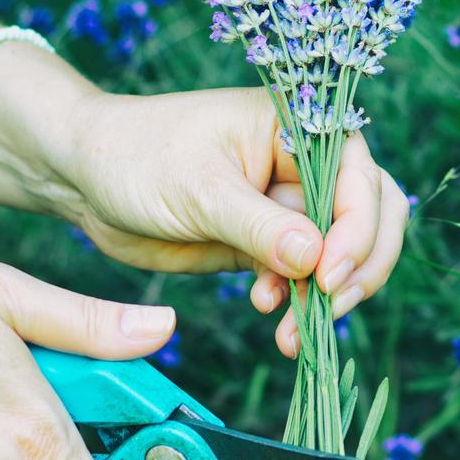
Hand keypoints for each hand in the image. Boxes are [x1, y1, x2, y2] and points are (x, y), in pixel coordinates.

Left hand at [56, 87, 410, 357]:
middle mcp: (306, 164)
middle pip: (373, 218)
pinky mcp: (267, 245)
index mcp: (300, 127)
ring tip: (289, 332)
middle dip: (359, 268)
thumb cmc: (138, 156)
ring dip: (325, 298)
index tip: (328, 276)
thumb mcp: (200, 189)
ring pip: (342, 256)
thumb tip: (318, 260)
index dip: (357, 232)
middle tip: (329, 308)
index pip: (360, 181)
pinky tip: (265, 309)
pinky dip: (296, 302)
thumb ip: (260, 226)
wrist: (86, 179)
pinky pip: (303, 279)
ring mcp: (288, 207)